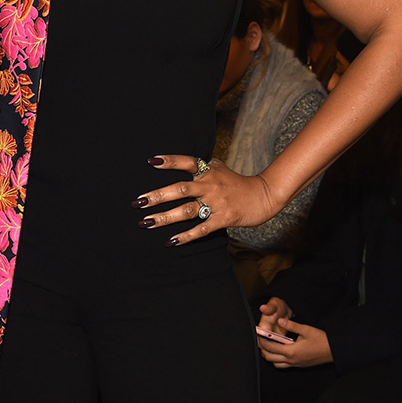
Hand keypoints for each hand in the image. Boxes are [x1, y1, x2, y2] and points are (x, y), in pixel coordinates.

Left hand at [132, 154, 274, 244]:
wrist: (263, 196)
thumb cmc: (237, 182)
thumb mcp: (220, 167)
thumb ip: (202, 166)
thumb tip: (182, 163)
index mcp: (209, 170)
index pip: (188, 162)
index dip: (170, 161)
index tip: (151, 161)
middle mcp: (211, 185)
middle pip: (181, 189)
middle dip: (158, 196)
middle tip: (138, 202)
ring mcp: (217, 203)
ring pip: (187, 211)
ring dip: (165, 218)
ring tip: (146, 223)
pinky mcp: (223, 219)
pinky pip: (201, 229)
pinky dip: (185, 236)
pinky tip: (170, 241)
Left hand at [255, 312, 331, 367]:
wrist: (334, 350)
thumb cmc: (322, 340)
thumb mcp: (307, 330)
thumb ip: (292, 325)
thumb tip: (279, 321)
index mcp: (291, 351)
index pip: (270, 347)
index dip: (262, 340)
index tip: (258, 334)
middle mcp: (291, 360)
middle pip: (269, 357)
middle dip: (262, 348)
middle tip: (260, 339)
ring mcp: (295, 364)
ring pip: (275, 364)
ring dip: (269, 355)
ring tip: (269, 345)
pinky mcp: (299, 365)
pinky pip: (283, 365)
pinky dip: (277, 359)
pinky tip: (280, 351)